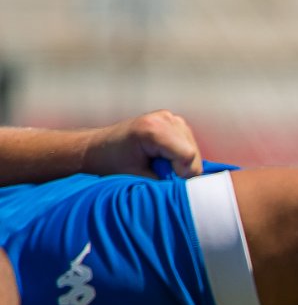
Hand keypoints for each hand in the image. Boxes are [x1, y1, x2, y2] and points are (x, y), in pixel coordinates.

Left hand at [81, 110, 201, 178]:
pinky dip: (180, 156)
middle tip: (156, 172)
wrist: (96, 147)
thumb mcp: (137, 177)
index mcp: (153, 129)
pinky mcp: (174, 121)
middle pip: (193, 152)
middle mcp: (165, 118)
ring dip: (181, 163)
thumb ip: (165, 181)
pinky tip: (162, 156)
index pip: (187, 156)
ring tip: (157, 164)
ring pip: (193, 149)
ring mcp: (170, 117)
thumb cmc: (111, 163)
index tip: (162, 179)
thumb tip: (187, 186)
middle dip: (181, 169)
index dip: (181, 174)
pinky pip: (189, 144)